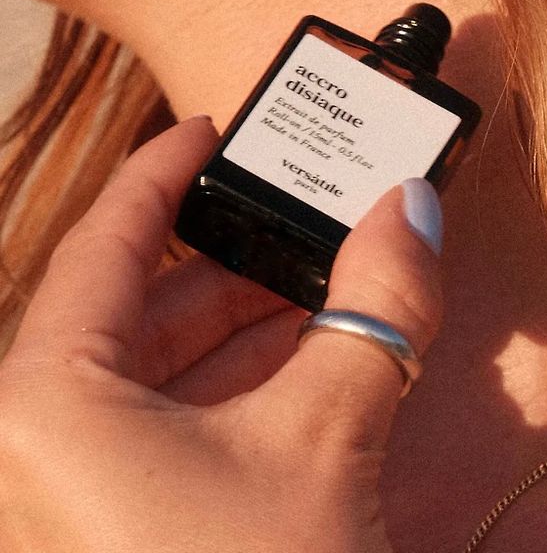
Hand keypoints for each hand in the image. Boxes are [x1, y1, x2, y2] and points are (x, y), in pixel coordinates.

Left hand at [0, 116, 443, 551]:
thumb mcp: (325, 441)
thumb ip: (375, 311)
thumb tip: (412, 209)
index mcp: (43, 402)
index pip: (109, 239)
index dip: (167, 172)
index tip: (211, 131)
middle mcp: (37, 439)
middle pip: (143, 302)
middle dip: (236, 257)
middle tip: (305, 215)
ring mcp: (71, 488)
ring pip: (162, 366)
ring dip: (249, 323)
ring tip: (324, 284)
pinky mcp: (114, 524)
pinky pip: (172, 422)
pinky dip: (240, 385)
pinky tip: (307, 362)